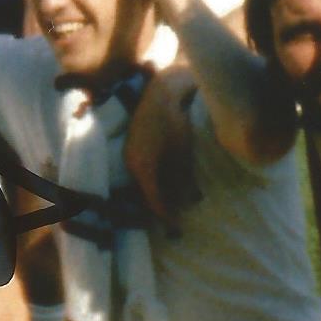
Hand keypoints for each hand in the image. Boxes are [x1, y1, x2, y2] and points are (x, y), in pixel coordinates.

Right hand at [126, 66, 201, 235]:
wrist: (162, 91)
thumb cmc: (175, 122)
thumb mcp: (183, 153)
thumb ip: (183, 179)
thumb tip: (190, 201)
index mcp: (142, 168)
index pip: (153, 201)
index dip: (166, 217)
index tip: (177, 229)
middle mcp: (131, 163)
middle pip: (145, 194)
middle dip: (161, 208)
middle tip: (176, 221)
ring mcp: (130, 154)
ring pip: (143, 183)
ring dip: (157, 194)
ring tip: (174, 203)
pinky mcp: (133, 146)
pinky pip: (142, 171)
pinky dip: (154, 181)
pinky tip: (168, 181)